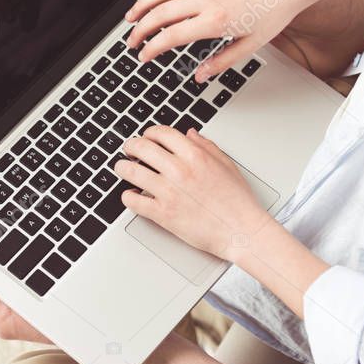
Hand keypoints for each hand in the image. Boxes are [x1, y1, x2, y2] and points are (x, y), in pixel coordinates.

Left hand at [114, 127, 272, 259]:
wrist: (241, 231)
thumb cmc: (238, 202)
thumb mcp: (227, 165)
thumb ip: (207, 146)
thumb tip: (190, 134)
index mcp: (195, 155)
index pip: (162, 133)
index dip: (149, 132)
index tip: (146, 136)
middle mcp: (179, 170)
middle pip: (142, 147)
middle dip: (131, 146)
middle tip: (129, 149)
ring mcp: (169, 192)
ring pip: (131, 171)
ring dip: (122, 167)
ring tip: (122, 168)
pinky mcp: (163, 214)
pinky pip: (133, 201)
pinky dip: (127, 196)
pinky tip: (129, 194)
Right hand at [125, 0, 314, 81]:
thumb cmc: (274, 12)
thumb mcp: (251, 44)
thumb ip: (221, 61)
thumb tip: (200, 75)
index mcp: (215, 21)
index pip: (171, 36)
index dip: (152, 48)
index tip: (144, 57)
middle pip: (159, 14)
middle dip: (140, 30)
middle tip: (131, 43)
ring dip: (142, 5)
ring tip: (131, 18)